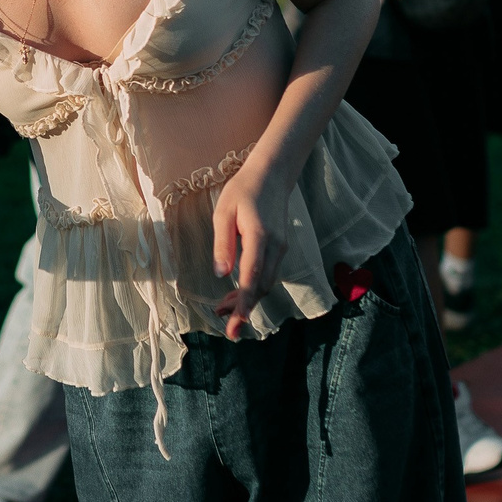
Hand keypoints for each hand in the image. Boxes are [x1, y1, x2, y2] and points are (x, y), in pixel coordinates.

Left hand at [210, 166, 288, 341]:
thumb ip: (222, 243)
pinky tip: (235, 293)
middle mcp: (275, 245)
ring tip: (222, 310)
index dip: (244, 302)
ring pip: (266, 283)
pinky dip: (253, 288)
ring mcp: (281, 248)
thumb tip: (220, 274)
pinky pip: (268, 274)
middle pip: (262, 287)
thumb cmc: (243, 190)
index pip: (252, 276)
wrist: (272, 174)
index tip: (237, 323)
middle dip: (244, 309)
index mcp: (259, 235)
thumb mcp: (223, 212)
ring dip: (247, 300)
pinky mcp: (280, 248)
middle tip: (226, 327)